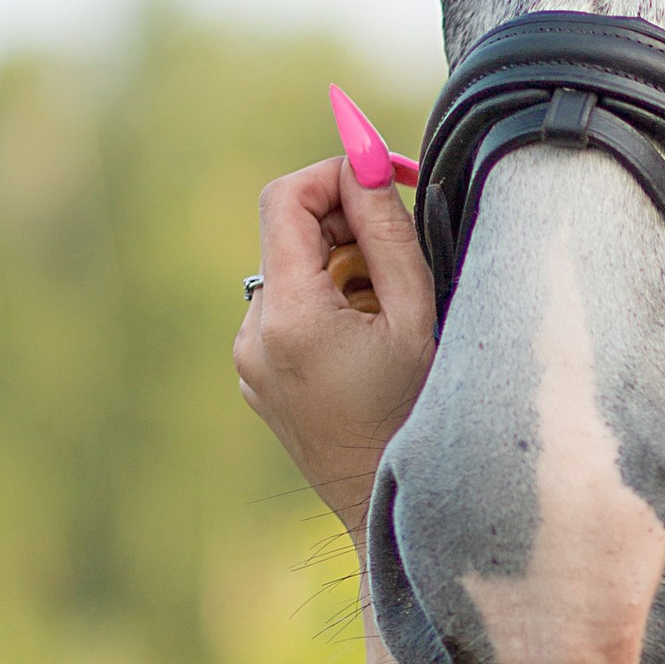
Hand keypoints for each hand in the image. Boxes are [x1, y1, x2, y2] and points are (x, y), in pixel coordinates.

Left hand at [235, 157, 435, 542]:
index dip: (335, 172)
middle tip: (402, 252)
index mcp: (290, 315)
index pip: (285, 197)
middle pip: (288, 233)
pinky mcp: (255, 376)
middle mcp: (253, 333)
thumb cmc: (417, 413)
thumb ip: (386, 231)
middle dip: (345, 225)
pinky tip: (363, 348)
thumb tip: (363, 160)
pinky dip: (326, 306)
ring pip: (291, 272)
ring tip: (386, 317)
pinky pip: (286, 311)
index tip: (387, 178)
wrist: (386, 503)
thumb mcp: (416, 315)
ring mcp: (248, 358)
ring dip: (339, 269)